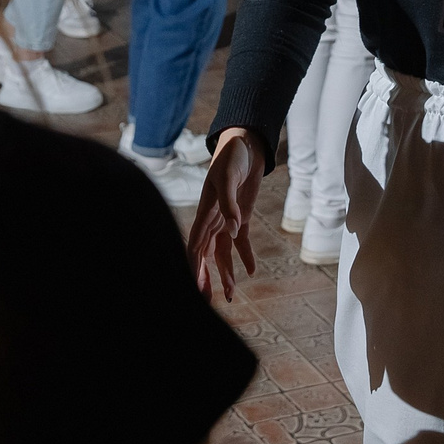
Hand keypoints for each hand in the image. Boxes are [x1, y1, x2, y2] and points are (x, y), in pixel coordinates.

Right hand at [186, 128, 262, 300]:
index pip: (195, 245)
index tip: (195, 287)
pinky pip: (241, 242)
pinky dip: (244, 256)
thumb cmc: (232, 156)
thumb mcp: (229, 177)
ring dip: (225, 273)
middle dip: (205, 278)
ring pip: (222, 253)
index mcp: (204, 211)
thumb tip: (235, 229)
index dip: (194, 266)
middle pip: (205, 254)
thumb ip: (229, 204)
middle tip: (208, 301)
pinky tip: (250, 271)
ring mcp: (226, 218)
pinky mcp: (241, 215)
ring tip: (229, 295)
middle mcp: (212, 219)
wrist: (245, 143)